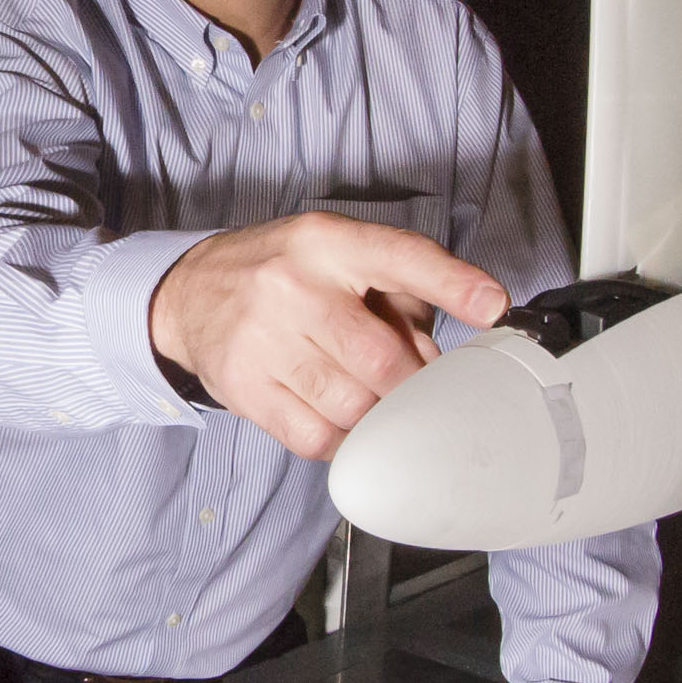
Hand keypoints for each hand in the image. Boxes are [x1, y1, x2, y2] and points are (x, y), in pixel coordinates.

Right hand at [148, 212, 506, 458]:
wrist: (190, 292)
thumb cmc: (281, 273)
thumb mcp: (338, 256)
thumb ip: (400, 297)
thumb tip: (439, 361)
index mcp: (327, 243)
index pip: (399, 257)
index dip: (452, 283)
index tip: (492, 306)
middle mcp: (292, 285)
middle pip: (380, 357)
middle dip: (410, 383)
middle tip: (412, 385)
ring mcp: (262, 339)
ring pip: (351, 404)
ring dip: (377, 414)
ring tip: (370, 398)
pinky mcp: (244, 387)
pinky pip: (314, 436)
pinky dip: (343, 439)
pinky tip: (340, 420)